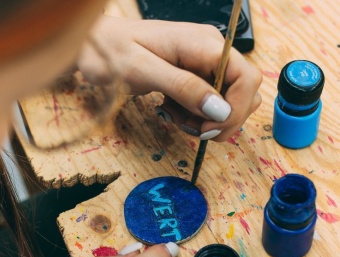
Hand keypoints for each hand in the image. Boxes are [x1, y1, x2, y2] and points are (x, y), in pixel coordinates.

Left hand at [78, 16, 261, 141]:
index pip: (246, 78)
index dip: (235, 109)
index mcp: (204, 44)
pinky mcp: (194, 75)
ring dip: (207, 120)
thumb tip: (219, 110)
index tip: (208, 128)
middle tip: (192, 129)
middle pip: (244, 92)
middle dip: (222, 119)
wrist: (93, 44)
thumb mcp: (143, 71)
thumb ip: (182, 88)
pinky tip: (171, 111)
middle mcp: (211, 51)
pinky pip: (209, 103)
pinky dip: (194, 116)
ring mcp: (204, 64)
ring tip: (175, 118)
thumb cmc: (110, 51)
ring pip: (228, 102)